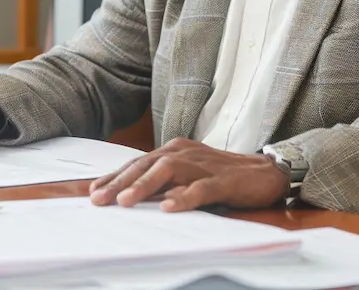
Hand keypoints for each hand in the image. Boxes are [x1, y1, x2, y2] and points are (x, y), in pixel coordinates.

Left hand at [89, 138, 288, 211]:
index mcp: (174, 150)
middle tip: (98, 199)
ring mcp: (203, 165)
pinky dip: (184, 197)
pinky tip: (169, 208)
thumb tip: (130, 196)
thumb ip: (163, 183)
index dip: (115, 176)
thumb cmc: (221, 175)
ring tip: (124, 201)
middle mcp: (184, 153)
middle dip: (120, 182)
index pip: (138, 163)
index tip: (93, 190)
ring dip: (144, 187)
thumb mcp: (187, 176)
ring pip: (168, 172)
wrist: (265, 172)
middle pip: (147, 165)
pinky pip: (200, 188)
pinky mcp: (222, 180)